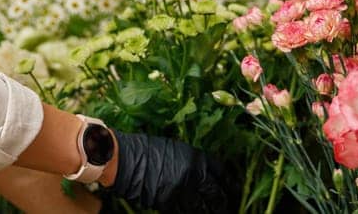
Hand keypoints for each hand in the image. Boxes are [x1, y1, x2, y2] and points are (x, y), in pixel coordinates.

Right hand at [98, 129, 233, 212]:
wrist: (125, 159)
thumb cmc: (147, 150)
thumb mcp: (174, 149)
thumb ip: (190, 163)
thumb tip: (202, 176)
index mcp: (196, 158)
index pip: (220, 172)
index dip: (228, 182)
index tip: (232, 189)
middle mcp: (192, 176)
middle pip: (215, 195)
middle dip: (221, 203)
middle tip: (225, 208)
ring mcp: (180, 191)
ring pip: (199, 208)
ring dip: (205, 211)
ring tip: (209, 212)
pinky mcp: (167, 203)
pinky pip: (182, 212)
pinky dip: (186, 213)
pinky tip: (189, 212)